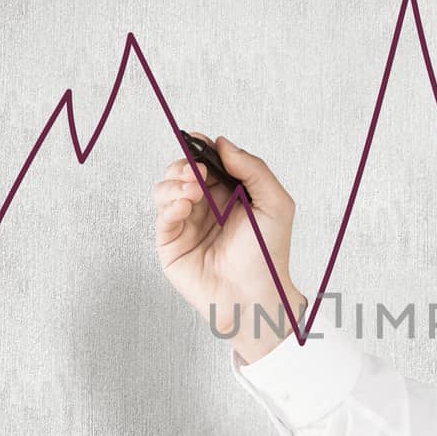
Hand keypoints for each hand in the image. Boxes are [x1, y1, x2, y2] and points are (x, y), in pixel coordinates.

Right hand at [152, 133, 305, 363]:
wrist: (255, 295)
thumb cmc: (269, 255)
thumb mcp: (275, 203)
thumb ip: (253, 168)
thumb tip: (223, 144)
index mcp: (229, 195)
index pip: (208, 162)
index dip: (200, 149)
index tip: (199, 140)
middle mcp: (206, 207)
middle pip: (181, 172)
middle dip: (185, 164)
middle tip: (196, 172)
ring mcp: (187, 225)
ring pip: (165, 189)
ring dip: (175, 182)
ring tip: (193, 191)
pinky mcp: (172, 245)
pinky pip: (161, 217)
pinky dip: (169, 205)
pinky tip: (185, 205)